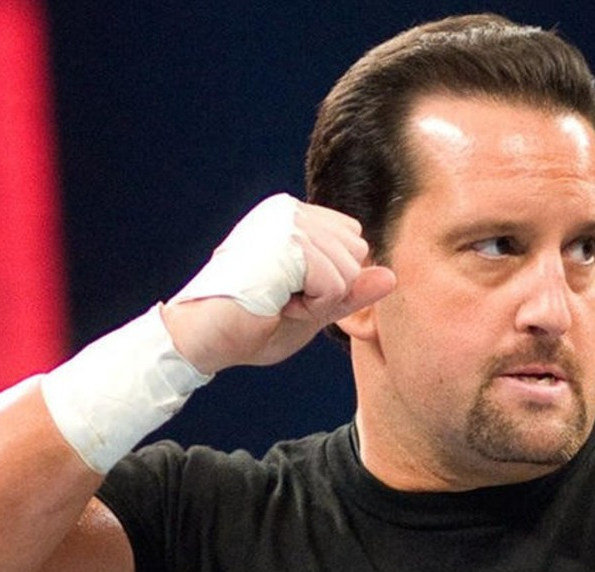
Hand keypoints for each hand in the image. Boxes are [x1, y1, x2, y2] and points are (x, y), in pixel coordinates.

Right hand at [160, 194, 396, 373]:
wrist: (201, 340)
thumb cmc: (250, 326)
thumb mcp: (314, 308)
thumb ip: (352, 291)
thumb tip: (392, 275)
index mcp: (292, 215)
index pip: (354, 242)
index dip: (331, 281)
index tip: (288, 293)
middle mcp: (289, 209)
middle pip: (358, 253)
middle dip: (329, 291)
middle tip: (282, 299)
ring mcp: (286, 222)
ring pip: (348, 271)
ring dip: (318, 301)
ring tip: (276, 301)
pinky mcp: (286, 242)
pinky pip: (335, 284)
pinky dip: (312, 307)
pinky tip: (276, 304)